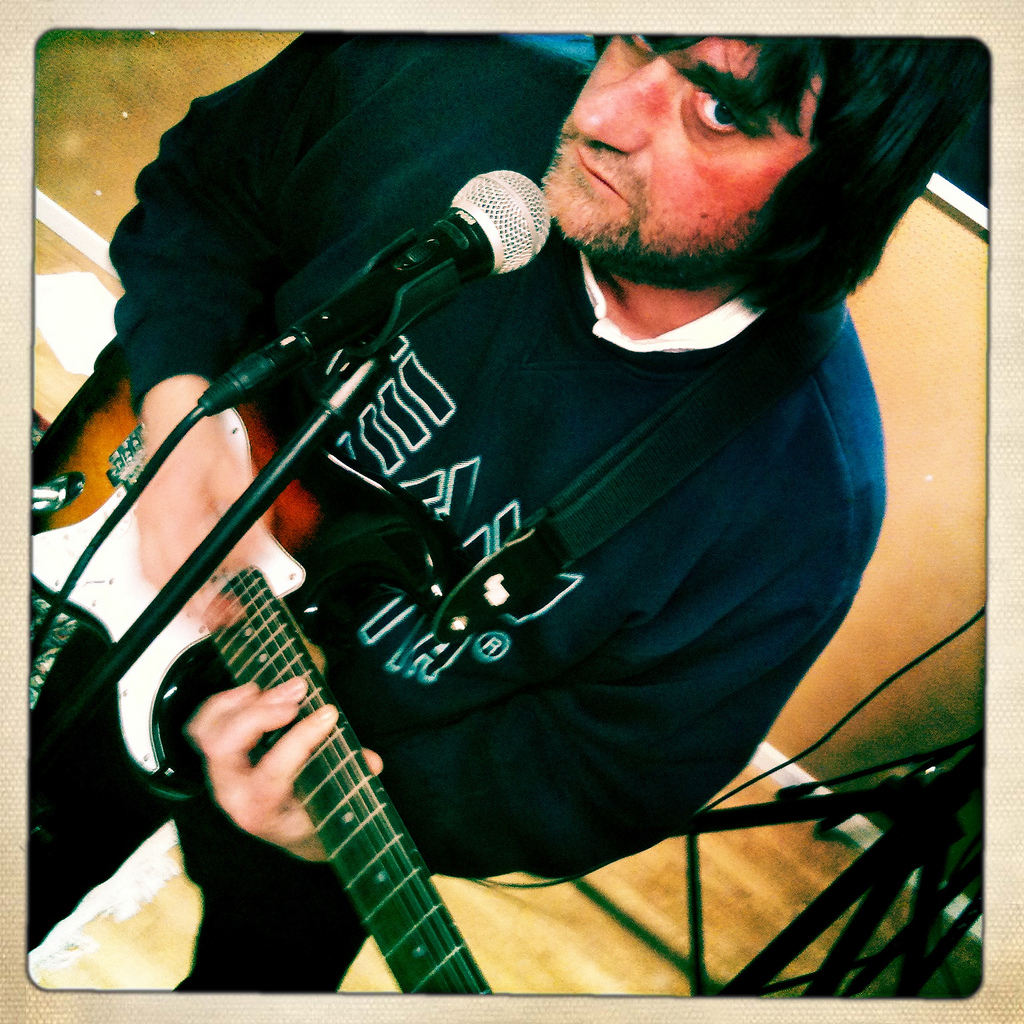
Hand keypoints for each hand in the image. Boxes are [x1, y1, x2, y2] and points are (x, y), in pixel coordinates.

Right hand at [136, 374, 269, 611]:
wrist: (176, 411)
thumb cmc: (203, 439)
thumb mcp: (240, 477)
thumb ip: (252, 518)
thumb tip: (261, 551)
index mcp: (177, 509)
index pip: (192, 564)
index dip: (214, 590)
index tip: (234, 603)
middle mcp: (154, 518)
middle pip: (160, 578)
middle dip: (190, 604)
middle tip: (220, 614)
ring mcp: (145, 519)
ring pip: (148, 572)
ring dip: (175, 594)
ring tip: (204, 605)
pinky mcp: (145, 518)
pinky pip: (146, 558)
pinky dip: (164, 576)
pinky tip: (186, 578)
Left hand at [186, 678, 382, 860]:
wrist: (292, 833)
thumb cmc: (316, 816)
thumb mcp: (338, 808)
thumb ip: (353, 782)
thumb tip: (369, 761)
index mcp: (262, 811)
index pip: (272, 773)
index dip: (301, 738)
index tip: (329, 713)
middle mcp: (231, 794)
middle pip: (225, 747)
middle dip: (262, 712)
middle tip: (300, 690)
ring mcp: (219, 775)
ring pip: (209, 732)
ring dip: (241, 703)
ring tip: (273, 689)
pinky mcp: (216, 758)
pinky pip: (204, 726)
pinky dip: (224, 703)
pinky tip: (253, 691)